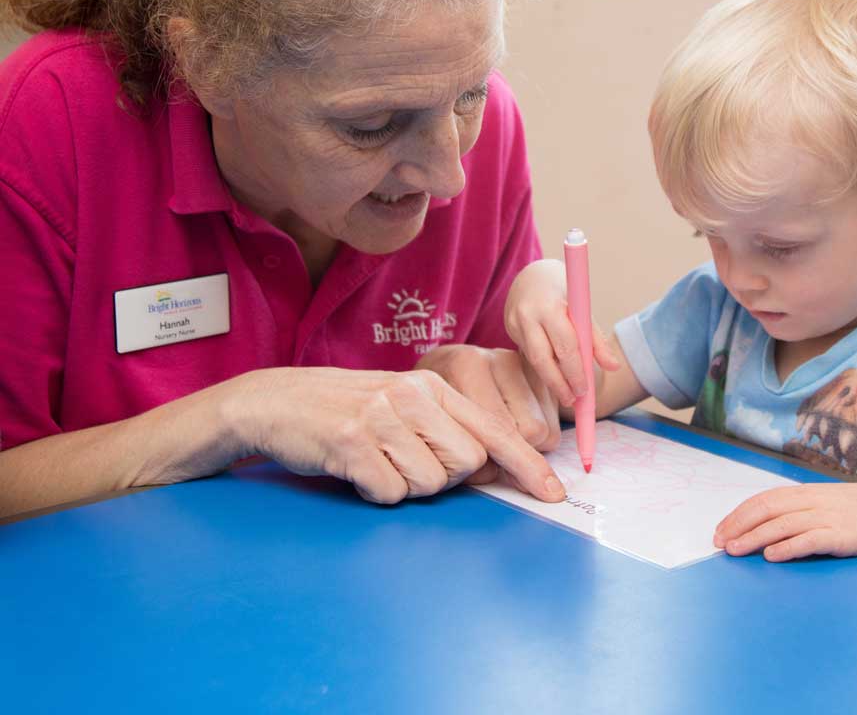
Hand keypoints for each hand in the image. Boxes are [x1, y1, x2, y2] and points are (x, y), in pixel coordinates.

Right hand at [223, 366, 565, 505]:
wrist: (279, 402)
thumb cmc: (348, 409)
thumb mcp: (402, 404)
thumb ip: (445, 427)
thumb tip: (490, 468)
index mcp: (432, 384)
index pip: (493, 429)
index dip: (527, 465)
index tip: (554, 494)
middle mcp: (412, 395)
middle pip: (468, 463)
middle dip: (445, 476)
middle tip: (406, 460)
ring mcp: (382, 417)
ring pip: (430, 483)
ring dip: (405, 484)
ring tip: (377, 459)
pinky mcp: (353, 443)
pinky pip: (389, 492)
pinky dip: (374, 491)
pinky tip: (355, 468)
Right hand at [504, 259, 620, 406]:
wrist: (531, 274)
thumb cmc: (563, 289)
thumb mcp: (582, 307)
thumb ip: (596, 338)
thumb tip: (614, 366)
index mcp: (550, 305)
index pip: (565, 345)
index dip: (575, 371)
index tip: (584, 390)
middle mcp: (528, 314)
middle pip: (542, 358)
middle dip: (558, 383)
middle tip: (573, 400)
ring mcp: (514, 322)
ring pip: (533, 359)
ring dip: (550, 379)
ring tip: (566, 394)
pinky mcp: (508, 328)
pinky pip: (527, 352)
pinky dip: (544, 365)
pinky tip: (554, 373)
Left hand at [713, 482, 856, 561]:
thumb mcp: (824, 501)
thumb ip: (799, 509)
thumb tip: (766, 524)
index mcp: (804, 493)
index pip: (763, 500)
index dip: (738, 514)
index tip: (720, 529)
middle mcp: (812, 502)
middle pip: (766, 510)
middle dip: (738, 526)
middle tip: (719, 543)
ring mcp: (827, 517)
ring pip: (782, 525)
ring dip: (754, 538)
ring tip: (735, 550)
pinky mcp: (843, 536)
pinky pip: (810, 540)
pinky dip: (788, 547)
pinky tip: (771, 555)